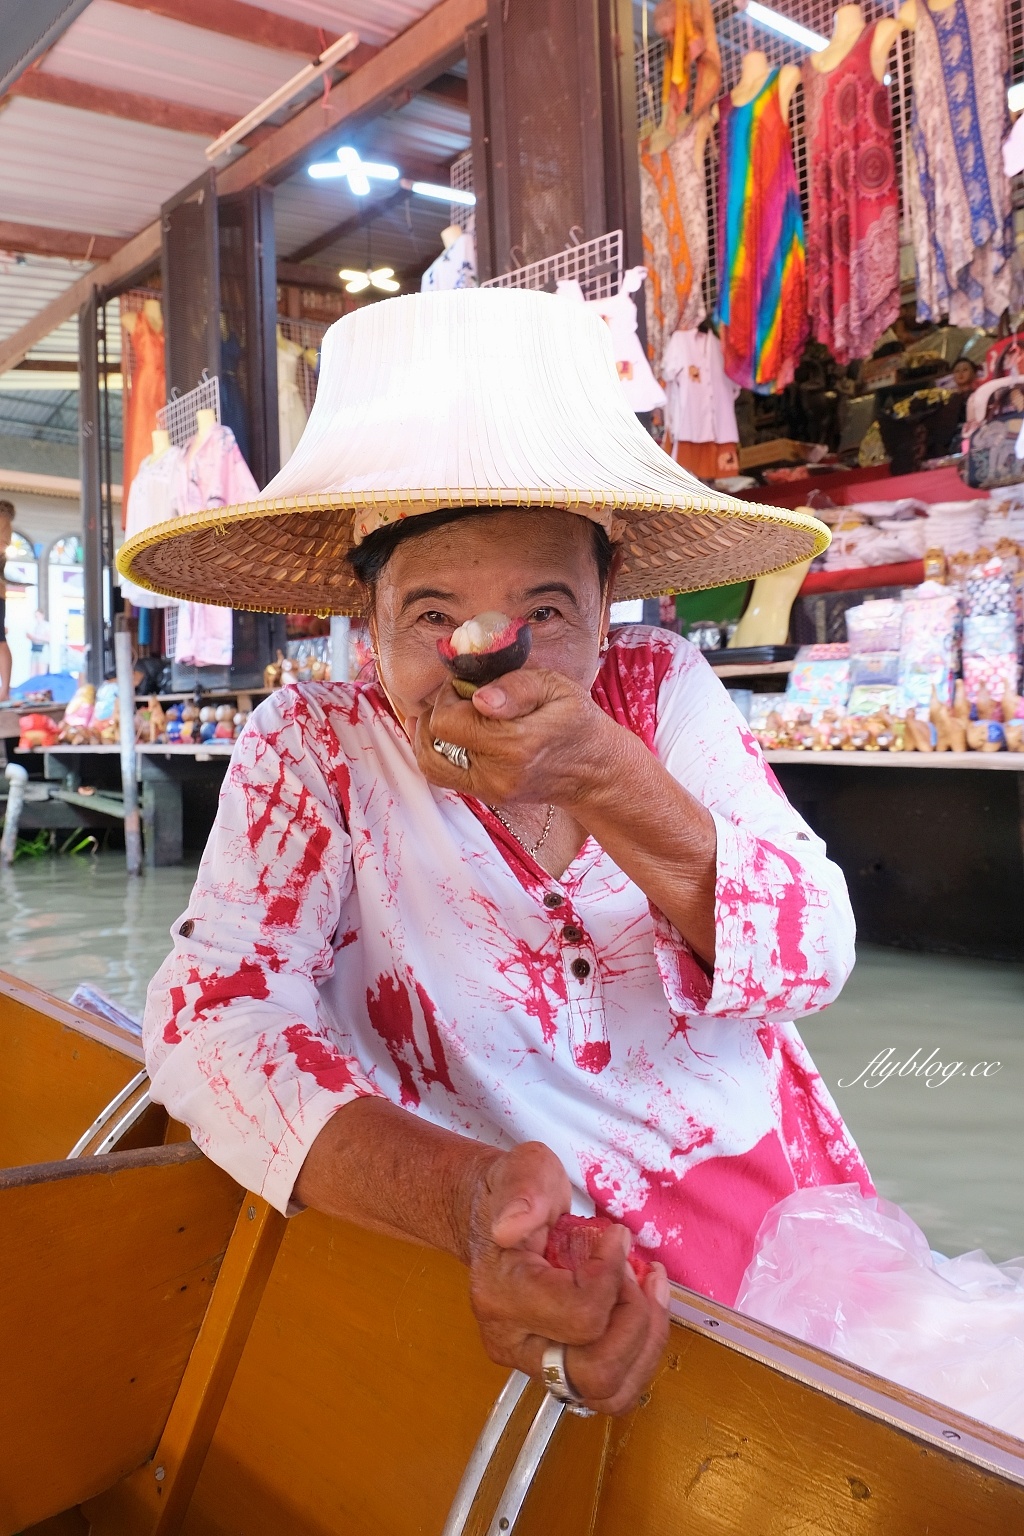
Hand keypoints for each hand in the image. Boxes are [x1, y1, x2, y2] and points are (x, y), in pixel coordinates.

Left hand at [411, 668, 632, 810]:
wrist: (594, 770)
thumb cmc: (576, 721)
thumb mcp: (555, 687)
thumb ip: (515, 687)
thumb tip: (479, 698)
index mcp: (516, 743)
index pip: (447, 721)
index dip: (447, 696)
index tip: (465, 685)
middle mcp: (498, 773)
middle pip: (433, 743)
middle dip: (436, 713)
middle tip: (457, 698)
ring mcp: (490, 790)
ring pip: (431, 764)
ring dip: (428, 735)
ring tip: (446, 713)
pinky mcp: (486, 796)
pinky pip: (443, 775)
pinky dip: (436, 751)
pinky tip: (445, 732)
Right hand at [466, 1142, 670, 1415]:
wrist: (495, 1213)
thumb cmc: (514, 1191)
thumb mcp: (522, 1170)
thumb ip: (521, 1193)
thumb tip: (509, 1227)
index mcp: (500, 1294)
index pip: (578, 1315)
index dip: (613, 1277)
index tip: (617, 1237)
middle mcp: (513, 1341)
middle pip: (594, 1370)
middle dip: (633, 1319)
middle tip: (635, 1271)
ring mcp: (535, 1361)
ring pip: (607, 1392)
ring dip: (644, 1342)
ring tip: (649, 1291)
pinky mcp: (558, 1368)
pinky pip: (612, 1388)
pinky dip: (640, 1354)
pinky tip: (646, 1309)